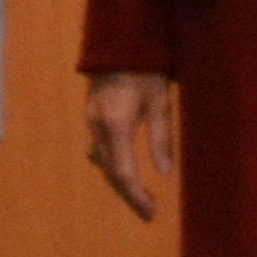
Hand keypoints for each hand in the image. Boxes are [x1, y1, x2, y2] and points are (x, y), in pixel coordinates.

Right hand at [84, 71, 175, 220]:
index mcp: (116, 126)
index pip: (124, 173)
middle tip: (148, 213)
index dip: (137, 197)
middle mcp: (98, 128)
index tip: (151, 213)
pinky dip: (114, 166)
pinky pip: (100, 150)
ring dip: (121, 183)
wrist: (118, 43)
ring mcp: (91, 122)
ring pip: (103, 163)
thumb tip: (165, 173)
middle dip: (129, 195)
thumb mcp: (160, 104)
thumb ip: (161, 140)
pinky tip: (126, 172)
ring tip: (140, 197)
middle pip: (111, 173)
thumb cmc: (145, 70)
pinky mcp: (91, 117)